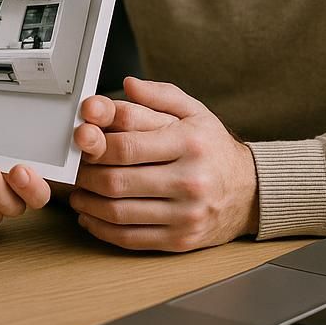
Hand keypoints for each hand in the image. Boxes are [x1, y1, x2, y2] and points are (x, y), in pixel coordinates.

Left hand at [69, 77, 258, 251]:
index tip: (80, 141)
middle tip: (76, 168)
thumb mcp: (194, 111)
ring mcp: (185, 214)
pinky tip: (91, 216)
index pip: (126, 145)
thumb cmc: (212, 148)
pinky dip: (102, 228)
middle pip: (116, 180)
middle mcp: (189, 180)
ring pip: (119, 212)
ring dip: (88, 202)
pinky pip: (130, 238)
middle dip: (85, 174)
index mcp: (189, 143)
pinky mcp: (180, 240)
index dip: (93, 143)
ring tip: (79, 191)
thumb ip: (158, 96)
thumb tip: (127, 85)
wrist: (250, 191)